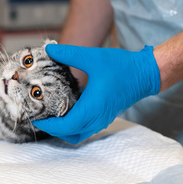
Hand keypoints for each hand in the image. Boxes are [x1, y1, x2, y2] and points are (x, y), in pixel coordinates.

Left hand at [33, 44, 160, 143]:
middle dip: (53, 129)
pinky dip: (73, 125)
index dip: (49, 125)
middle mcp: (97, 118)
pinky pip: (85, 128)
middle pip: (69, 134)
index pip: (65, 127)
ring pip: (78, 134)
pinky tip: (66, 109)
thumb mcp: (92, 57)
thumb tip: (49, 49)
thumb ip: (69, 54)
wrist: (146, 73)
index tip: (36, 118)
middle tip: (40, 116)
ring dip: (63, 129)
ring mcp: (102, 120)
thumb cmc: (122, 66)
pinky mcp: (105, 117)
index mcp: (92, 108)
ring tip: (50, 115)